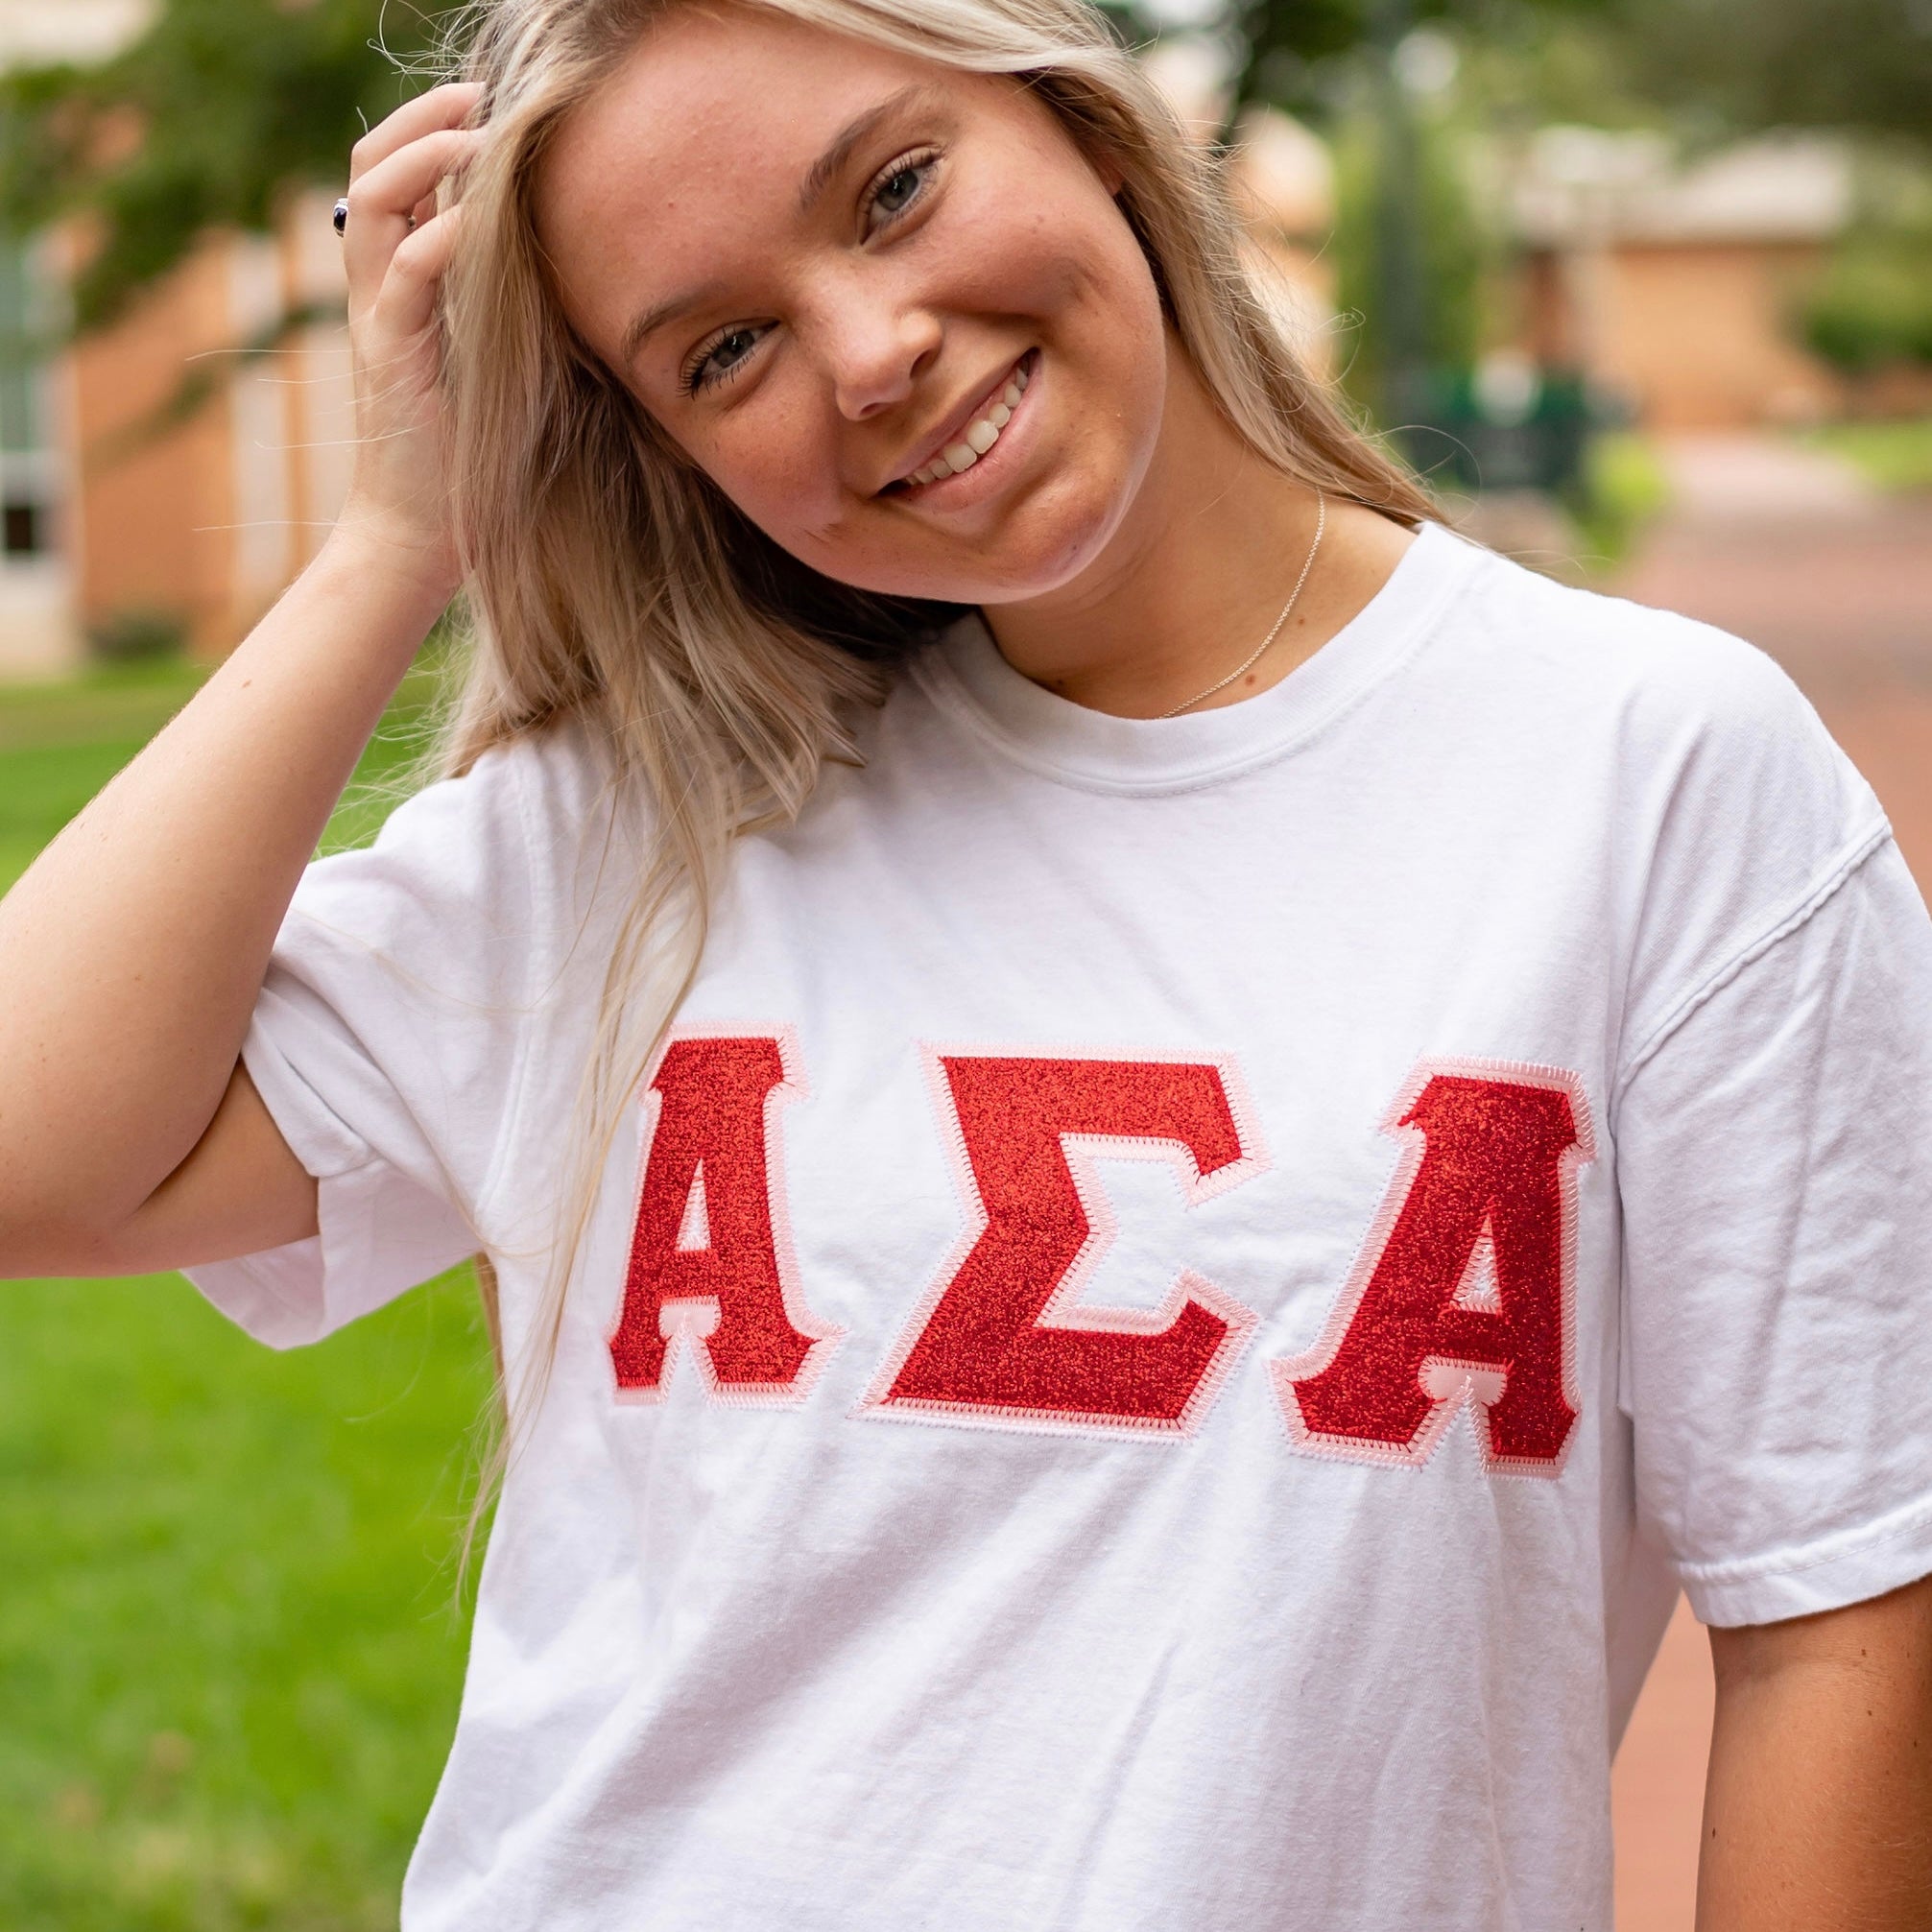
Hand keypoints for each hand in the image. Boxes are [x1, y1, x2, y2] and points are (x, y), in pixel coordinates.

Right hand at [334, 83, 482, 597]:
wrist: (419, 542)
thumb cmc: (469, 469)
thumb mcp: (496, 373)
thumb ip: (504, 320)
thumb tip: (564, 281)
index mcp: (400, 294)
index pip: (393, 185)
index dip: (428, 134)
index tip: (488, 109)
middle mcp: (378, 296)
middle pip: (370, 170)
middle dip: (419, 121)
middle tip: (478, 95)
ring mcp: (378, 322)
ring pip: (371, 202)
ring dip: (421, 156)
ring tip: (473, 130)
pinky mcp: (389, 358)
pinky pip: (405, 276)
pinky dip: (440, 237)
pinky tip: (477, 220)